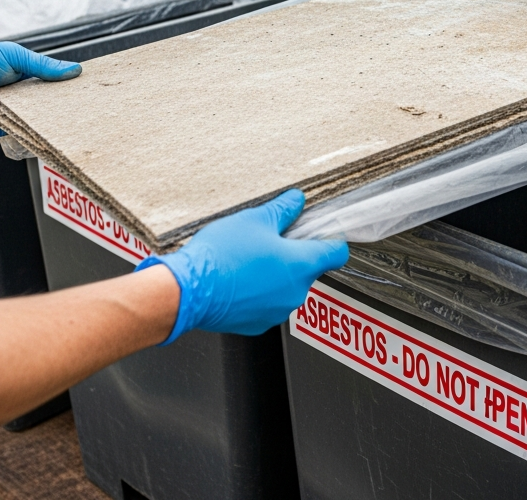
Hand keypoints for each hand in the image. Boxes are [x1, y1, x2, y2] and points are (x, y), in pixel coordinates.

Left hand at [0, 43, 80, 139]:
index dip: (68, 86)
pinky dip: (34, 134)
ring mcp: (11, 115)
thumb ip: (43, 65)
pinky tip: (51, 132)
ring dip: (52, 120)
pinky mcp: (1, 130)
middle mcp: (19, 98)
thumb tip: (75, 70)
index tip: (90, 88)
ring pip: (38, 121)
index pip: (52, 84)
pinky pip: (22, 134)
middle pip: (49, 104)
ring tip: (76, 120)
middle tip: (89, 107)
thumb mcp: (13, 56)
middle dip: (66, 106)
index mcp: (23, 78)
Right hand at [138, 189, 348, 341]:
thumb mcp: (255, 220)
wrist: (188, 290)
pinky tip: (239, 279)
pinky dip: (258, 293)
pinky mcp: (257, 324)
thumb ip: (282, 210)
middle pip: (308, 269)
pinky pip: (267, 304)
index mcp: (301, 265)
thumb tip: (296, 201)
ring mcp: (277, 311)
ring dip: (275, 275)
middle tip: (269, 241)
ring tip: (248, 260)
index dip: (331, 240)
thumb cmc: (221, 255)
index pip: (337, 253)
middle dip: (293, 255)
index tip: (322, 233)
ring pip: (286, 288)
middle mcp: (295, 293)